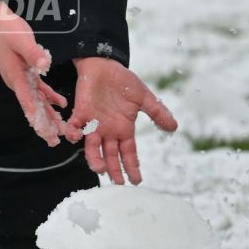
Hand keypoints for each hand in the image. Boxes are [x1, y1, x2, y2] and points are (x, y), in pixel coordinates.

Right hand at [0, 0, 67, 144]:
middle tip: (55, 141)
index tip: (45, 133)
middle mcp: (16, 81)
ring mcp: (20, 78)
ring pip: (37, 101)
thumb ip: (34, 53)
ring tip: (60, 130)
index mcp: (15, 77)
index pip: (28, 102)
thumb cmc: (6, 29)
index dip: (37, 118)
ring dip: (48, 114)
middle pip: (32, 107)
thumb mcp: (21, 39)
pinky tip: (61, 104)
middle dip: (44, 124)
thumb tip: (45, 66)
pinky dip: (49, 97)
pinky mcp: (24, 71)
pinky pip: (38, 89)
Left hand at [60, 59, 178, 183]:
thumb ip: (157, 112)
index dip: (132, 167)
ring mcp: (94, 123)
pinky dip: (74, 133)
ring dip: (94, 158)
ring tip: (100, 169)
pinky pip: (75, 126)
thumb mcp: (143, 97)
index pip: (128, 153)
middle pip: (110, 155)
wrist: (104, 65)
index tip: (136, 181)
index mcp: (123, 129)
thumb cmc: (123, 82)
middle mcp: (108, 130)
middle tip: (118, 183)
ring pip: (92, 146)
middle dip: (114, 170)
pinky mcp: (81, 112)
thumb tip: (174, 127)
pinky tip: (77, 137)